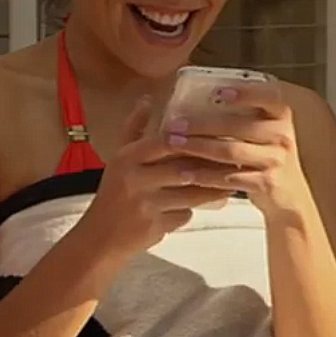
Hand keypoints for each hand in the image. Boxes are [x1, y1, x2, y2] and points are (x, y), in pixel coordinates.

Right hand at [72, 97, 235, 260]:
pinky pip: (184, 214)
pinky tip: (205, 207)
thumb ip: (134, 128)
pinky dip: (193, 210)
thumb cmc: (114, 193)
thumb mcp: (119, 158)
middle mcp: (135, 178)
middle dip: (211, 165)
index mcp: (128, 157)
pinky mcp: (154, 226)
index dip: (194, 137)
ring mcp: (145, 204)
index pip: (167, 141)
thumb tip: (147, 99)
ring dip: (212, 189)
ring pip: (190, 194)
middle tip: (236, 159)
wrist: (100, 238)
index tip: (218, 133)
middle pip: (183, 168)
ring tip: (231, 182)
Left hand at [163, 82, 314, 222]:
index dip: (246, 93)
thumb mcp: (265, 133)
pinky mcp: (266, 183)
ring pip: (231, 151)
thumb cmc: (268, 158)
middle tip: (174, 124)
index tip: (219, 93)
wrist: (290, 197)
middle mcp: (282, 135)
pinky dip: (205, 175)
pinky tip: (185, 173)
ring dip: (198, 147)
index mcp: (281, 116)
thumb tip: (195, 101)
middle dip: (202, 124)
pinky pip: (230, 177)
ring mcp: (276, 160)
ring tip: (174, 143)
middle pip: (239, 125)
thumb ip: (242, 117)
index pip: (269, 96)